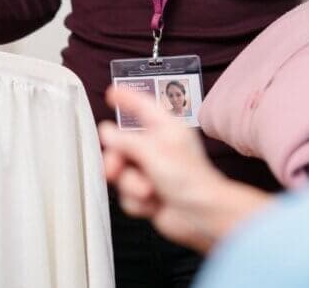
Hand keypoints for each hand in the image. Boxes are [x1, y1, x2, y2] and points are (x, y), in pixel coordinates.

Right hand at [99, 85, 271, 253]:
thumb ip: (125, 141)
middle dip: (117, 161)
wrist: (201, 215)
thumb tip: (107, 133)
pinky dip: (138, 202)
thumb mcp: (153, 152)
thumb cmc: (190, 180)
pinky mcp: (150, 194)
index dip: (127, 98)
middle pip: (123, 146)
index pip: (143, 106)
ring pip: (123, 174)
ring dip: (132, 186)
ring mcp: (153, 172)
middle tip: (115, 169)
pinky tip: (154, 203)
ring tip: (149, 190)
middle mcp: (158, 148)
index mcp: (166, 129)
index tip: (112, 93)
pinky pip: (128, 195)